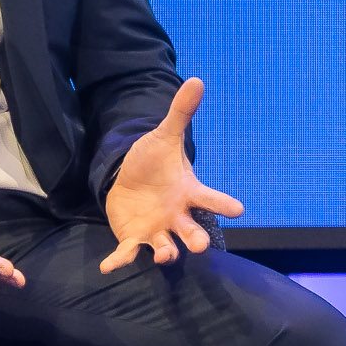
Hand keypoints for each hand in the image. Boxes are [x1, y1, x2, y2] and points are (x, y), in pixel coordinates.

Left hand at [101, 79, 247, 273]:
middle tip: (200, 245)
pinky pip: (128, 252)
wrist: (131, 180)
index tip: (238, 210)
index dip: (224, 205)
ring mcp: (157, 230)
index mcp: (189, 193)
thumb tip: (196, 80)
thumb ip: (180, 113)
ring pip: (166, 247)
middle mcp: (177, 216)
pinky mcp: (134, 238)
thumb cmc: (154, 162)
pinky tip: (108, 266)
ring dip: (166, 252)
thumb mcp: (165, 136)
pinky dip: (119, 260)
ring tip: (165, 254)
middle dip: (197, 239)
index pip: (211, 200)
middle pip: (193, 232)